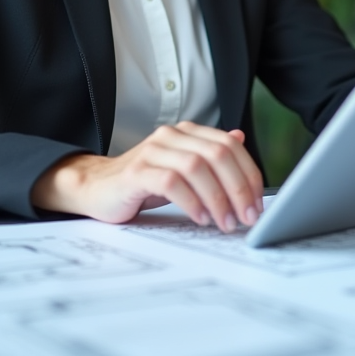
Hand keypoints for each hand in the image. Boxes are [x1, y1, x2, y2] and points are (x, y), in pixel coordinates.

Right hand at [31, 122, 263, 232]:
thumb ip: (210, 154)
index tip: (257, 204)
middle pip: (217, 154)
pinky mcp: (136, 172)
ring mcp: (152, 151)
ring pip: (196, 167)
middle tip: (246, 217)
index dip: (248, 174)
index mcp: (187, 133)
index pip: (229, 145)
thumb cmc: (144, 183)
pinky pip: (171, 182)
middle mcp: (171, 136)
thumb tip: (241, 138)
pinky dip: (191, 202)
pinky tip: (200, 218)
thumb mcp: (183, 168)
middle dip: (238, 188)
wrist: (96, 189)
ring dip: (217, 198)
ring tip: (224, 222)